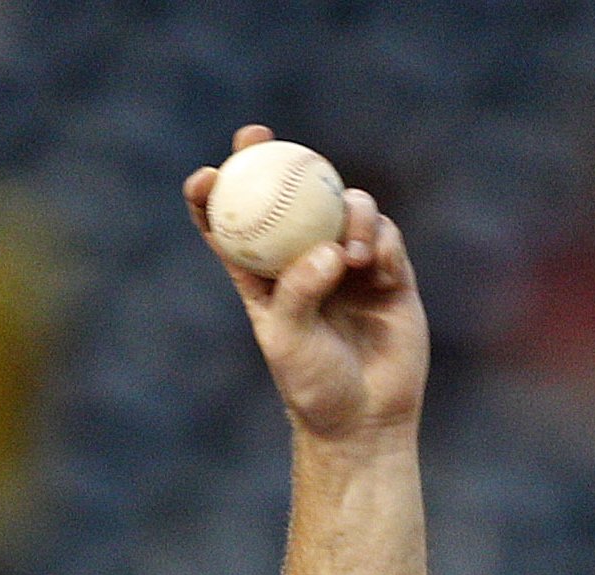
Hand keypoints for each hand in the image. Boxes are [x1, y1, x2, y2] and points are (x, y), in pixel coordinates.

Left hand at [185, 126, 426, 444]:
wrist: (366, 417)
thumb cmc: (313, 385)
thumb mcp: (289, 340)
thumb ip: (299, 292)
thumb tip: (325, 249)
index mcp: (262, 279)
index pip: (232, 227)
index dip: (216, 194)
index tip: (204, 174)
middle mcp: (304, 262)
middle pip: (288, 197)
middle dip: (274, 159)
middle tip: (261, 137)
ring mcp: (349, 263)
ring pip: (344, 207)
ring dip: (347, 212)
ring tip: (350, 251)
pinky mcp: (389, 272)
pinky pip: (386, 236)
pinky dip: (379, 239)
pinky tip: (372, 262)